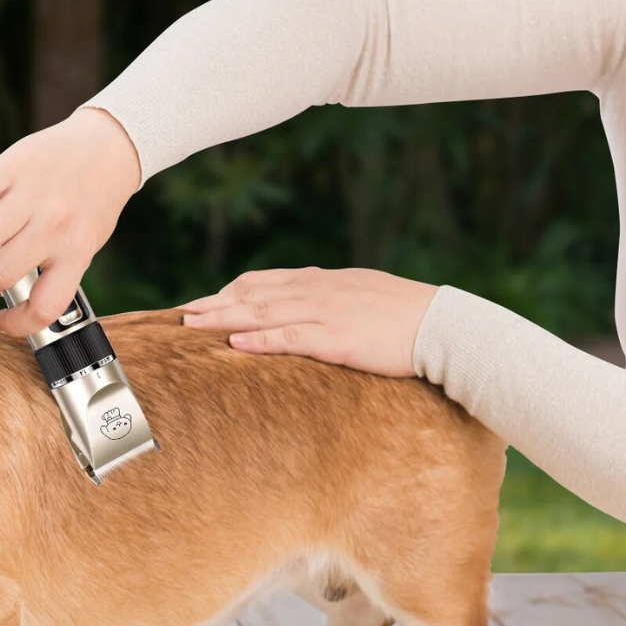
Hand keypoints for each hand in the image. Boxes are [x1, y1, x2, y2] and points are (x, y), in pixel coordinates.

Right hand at [0, 107, 140, 335]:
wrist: (108, 146)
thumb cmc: (93, 200)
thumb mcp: (87, 242)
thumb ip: (58, 267)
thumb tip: (17, 293)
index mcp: (76, 253)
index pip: (43, 308)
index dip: (15, 325)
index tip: (0, 319)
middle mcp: (54, 227)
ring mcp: (32, 196)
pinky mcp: (13, 166)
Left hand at [182, 267, 436, 377]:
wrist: (445, 326)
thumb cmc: (407, 315)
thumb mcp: (361, 294)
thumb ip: (329, 295)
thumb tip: (304, 299)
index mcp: (322, 281)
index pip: (262, 283)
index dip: (227, 293)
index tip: (200, 303)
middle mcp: (318, 291)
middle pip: (252, 295)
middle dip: (213, 305)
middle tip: (180, 315)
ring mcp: (326, 313)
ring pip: (263, 313)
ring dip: (224, 319)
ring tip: (191, 326)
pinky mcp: (338, 338)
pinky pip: (290, 337)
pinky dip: (259, 340)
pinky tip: (234, 344)